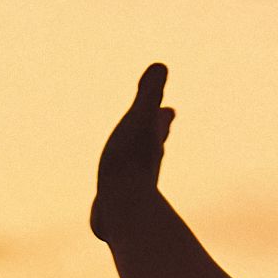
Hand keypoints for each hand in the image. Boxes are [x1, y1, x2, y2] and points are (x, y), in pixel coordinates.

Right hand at [90, 64, 175, 240]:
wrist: (123, 211)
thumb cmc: (131, 162)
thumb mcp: (140, 119)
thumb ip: (150, 93)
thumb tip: (160, 66)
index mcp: (152, 142)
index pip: (159, 124)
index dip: (162, 117)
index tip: (169, 112)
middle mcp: (145, 166)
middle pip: (152, 148)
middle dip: (155, 138)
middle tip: (160, 130)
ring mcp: (132, 188)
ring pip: (135, 174)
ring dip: (135, 167)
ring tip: (131, 168)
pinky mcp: (116, 208)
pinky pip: (116, 197)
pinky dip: (114, 194)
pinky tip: (107, 203)